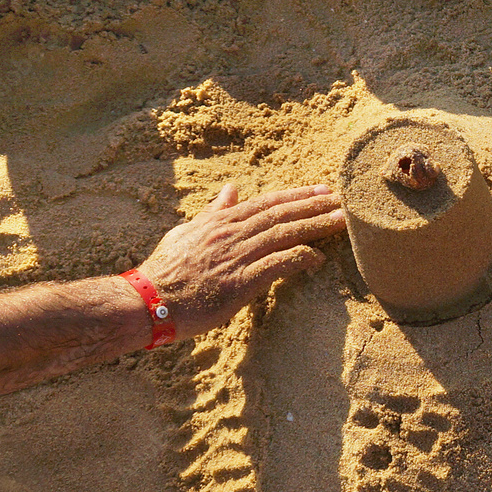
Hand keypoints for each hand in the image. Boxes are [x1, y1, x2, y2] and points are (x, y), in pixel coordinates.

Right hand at [138, 183, 345, 339]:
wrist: (147, 302)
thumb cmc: (165, 270)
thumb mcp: (188, 231)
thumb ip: (214, 212)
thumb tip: (231, 189)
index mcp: (222, 221)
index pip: (267, 202)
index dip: (297, 196)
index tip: (322, 190)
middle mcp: (233, 233)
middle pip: (282, 214)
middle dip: (315, 206)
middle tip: (344, 200)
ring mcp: (237, 256)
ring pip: (284, 235)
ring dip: (315, 226)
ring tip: (341, 222)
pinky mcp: (239, 282)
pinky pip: (276, 265)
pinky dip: (299, 258)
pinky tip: (318, 258)